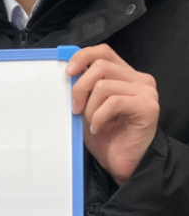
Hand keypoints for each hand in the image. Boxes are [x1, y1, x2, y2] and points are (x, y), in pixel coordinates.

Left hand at [66, 44, 159, 183]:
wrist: (121, 164)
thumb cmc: (106, 137)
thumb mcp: (89, 108)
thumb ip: (84, 88)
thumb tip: (69, 73)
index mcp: (125, 75)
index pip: (103, 51)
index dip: (83, 57)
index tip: (68, 73)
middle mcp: (139, 79)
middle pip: (100, 66)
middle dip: (80, 88)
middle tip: (76, 109)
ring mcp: (145, 92)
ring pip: (104, 85)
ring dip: (91, 108)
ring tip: (93, 124)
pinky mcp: (147, 106)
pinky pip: (113, 102)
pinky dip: (99, 117)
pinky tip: (99, 129)